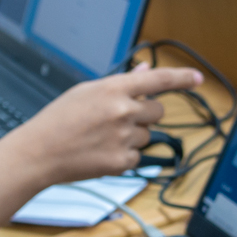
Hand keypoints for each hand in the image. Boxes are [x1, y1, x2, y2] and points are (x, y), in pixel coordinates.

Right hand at [0, 64, 202, 236]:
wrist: (39, 153)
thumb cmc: (58, 121)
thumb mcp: (86, 92)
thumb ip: (120, 84)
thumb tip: (144, 73)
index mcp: (113, 90)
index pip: (158, 80)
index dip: (182, 78)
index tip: (197, 79)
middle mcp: (122, 112)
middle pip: (158, 112)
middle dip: (147, 114)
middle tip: (122, 118)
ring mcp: (123, 138)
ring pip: (147, 136)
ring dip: (132, 136)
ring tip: (102, 137)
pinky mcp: (121, 163)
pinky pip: (137, 157)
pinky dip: (124, 156)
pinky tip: (101, 152)